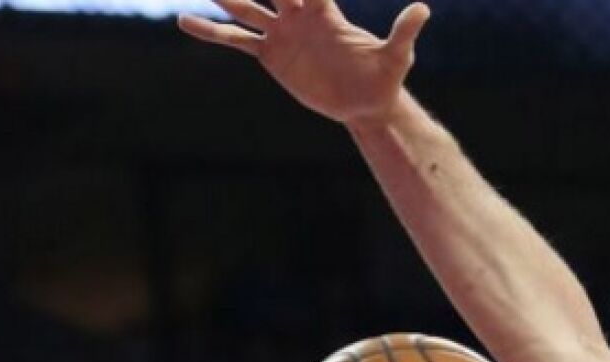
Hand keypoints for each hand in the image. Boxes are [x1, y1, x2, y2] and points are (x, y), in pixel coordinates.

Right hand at [178, 0, 429, 126]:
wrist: (365, 104)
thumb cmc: (383, 77)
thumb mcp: (395, 56)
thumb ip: (404, 32)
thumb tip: (423, 9)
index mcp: (324, 11)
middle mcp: (298, 15)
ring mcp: (282, 33)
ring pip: (246, 8)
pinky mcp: (270, 55)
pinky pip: (236, 40)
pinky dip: (211, 32)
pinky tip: (185, 22)